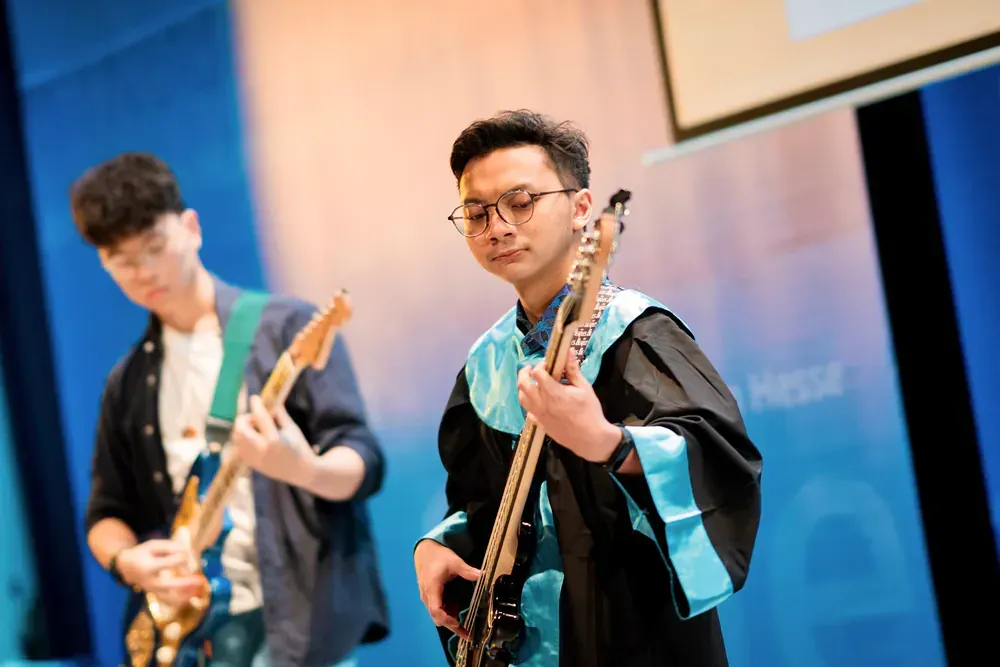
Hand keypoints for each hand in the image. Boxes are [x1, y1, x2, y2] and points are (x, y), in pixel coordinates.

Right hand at [117, 539, 206, 606]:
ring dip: (184, 595)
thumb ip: (169, 547)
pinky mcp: (155, 594)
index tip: (186, 552)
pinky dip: (180, 601)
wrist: (126, 567)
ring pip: (168, 597)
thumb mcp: (152, 545)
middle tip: (200, 580)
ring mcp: (152, 590)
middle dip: (185, 583)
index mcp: (148, 567)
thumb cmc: (143, 553)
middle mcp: (149, 581)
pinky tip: (192, 597)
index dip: (181, 556)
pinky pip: (168, 601)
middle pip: (168, 584)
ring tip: (198, 591)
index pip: (170, 563)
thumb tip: (186, 552)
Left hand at [232, 395, 314, 485]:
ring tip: (255, 428)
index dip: (256, 405)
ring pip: (237, 439)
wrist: (301, 472)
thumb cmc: (298, 447)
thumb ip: (280, 414)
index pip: (260, 417)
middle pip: (241, 429)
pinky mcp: (252, 464)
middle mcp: (262, 450)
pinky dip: (243, 439)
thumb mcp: (292, 428)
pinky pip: (240, 448)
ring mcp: (255, 458)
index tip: (255, 398)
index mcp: (274, 439)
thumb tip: (270, 400)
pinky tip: (255, 438)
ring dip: (243, 429)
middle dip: (244, 419)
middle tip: (254, 418)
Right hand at [414, 540, 479, 638]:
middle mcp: (428, 596)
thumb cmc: (438, 556)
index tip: (459, 624)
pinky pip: (438, 609)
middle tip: (468, 634)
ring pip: (437, 615)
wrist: (425, 550)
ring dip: (450, 620)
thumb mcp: (454, 562)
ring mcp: (428, 597)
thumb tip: (484, 576)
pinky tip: (458, 609)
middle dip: (452, 626)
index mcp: (432, 589)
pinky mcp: (431, 596)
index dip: (447, 620)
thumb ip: (468, 571)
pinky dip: (448, 612)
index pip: (436, 610)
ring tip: (467, 625)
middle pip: (437, 618)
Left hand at [517, 348, 620, 462]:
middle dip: (524, 373)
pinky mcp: (540, 424)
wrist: (590, 438)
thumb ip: (573, 370)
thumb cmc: (589, 411)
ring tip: (532, 383)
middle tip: (531, 369)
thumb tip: (567, 351)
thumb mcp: (584, 388)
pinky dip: (529, 403)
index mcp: (553, 393)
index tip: (548, 365)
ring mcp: (539, 415)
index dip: (540, 365)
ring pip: (522, 398)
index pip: (537, 373)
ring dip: (524, 388)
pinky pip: (528, 411)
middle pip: (522, 384)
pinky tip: (538, 400)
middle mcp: (541, 403)